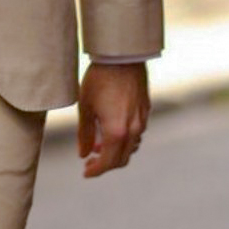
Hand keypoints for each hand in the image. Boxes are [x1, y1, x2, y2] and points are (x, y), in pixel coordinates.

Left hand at [77, 62, 149, 177]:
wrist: (121, 56)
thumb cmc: (99, 79)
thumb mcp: (85, 106)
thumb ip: (84, 133)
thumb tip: (83, 154)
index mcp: (116, 132)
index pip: (107, 162)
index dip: (96, 170)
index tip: (85, 172)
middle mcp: (133, 130)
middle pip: (121, 159)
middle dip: (105, 163)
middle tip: (90, 159)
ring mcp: (142, 121)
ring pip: (131, 147)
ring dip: (115, 150)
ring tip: (98, 142)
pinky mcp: (146, 110)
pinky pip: (136, 133)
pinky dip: (124, 138)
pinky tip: (112, 127)